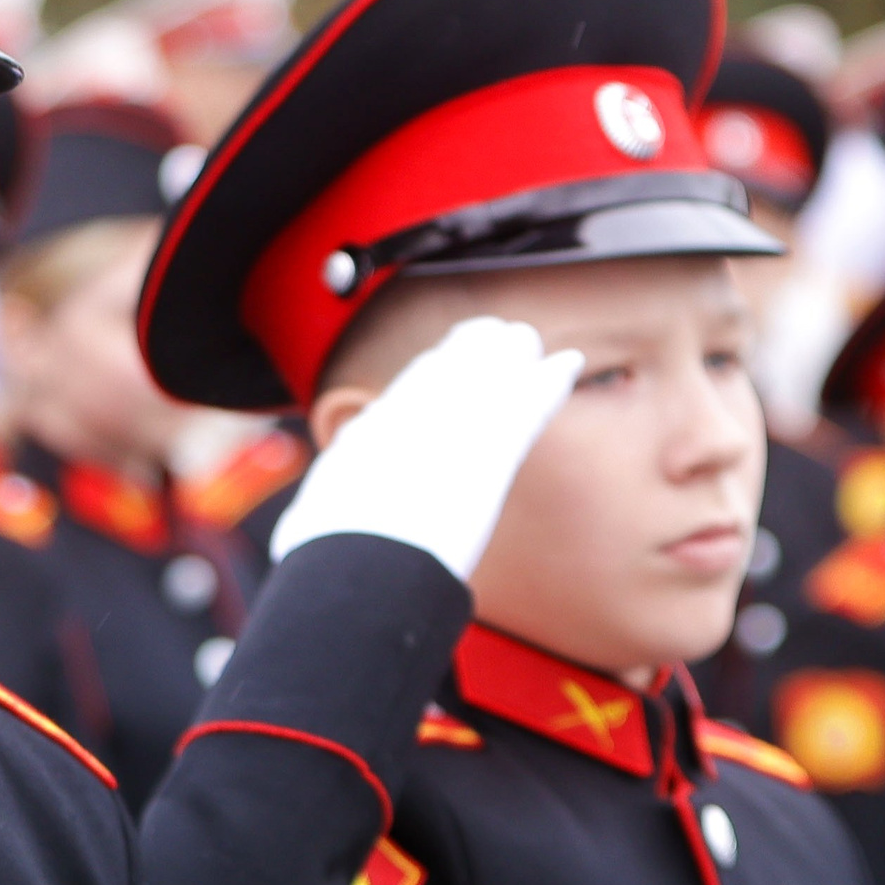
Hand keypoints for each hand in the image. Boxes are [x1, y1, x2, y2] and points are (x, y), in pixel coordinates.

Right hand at [271, 316, 580, 578]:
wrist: (362, 552)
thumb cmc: (334, 550)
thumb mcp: (316, 518)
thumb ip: (329, 502)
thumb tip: (318, 507)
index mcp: (370, 433)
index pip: (407, 390)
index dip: (431, 370)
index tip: (442, 357)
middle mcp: (412, 416)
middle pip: (448, 366)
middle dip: (470, 348)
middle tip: (490, 332)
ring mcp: (453, 424)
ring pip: (489, 373)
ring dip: (509, 353)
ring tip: (525, 337)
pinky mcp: (493, 446)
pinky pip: (529, 403)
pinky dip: (551, 382)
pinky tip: (568, 364)